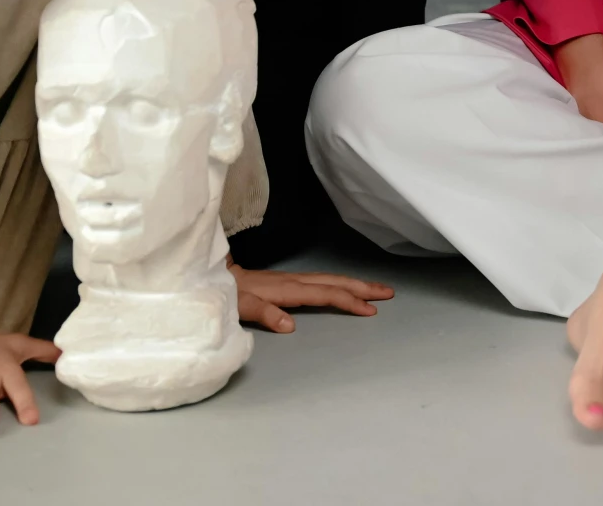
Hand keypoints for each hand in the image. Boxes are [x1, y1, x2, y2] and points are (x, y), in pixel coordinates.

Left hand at [227, 261, 395, 331]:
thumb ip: (264, 314)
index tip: (370, 310)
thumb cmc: (226, 294)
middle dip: (363, 287)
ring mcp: (292, 279)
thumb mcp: (240, 307)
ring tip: (377, 289)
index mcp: (286, 289)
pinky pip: (322, 281)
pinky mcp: (288, 281)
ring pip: (330, 279)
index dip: (349, 301)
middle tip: (388, 292)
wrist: (213, 277)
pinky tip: (345, 288)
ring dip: (355, 283)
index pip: (325, 294)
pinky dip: (340, 284)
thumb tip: (290, 326)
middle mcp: (294, 281)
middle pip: (335, 282)